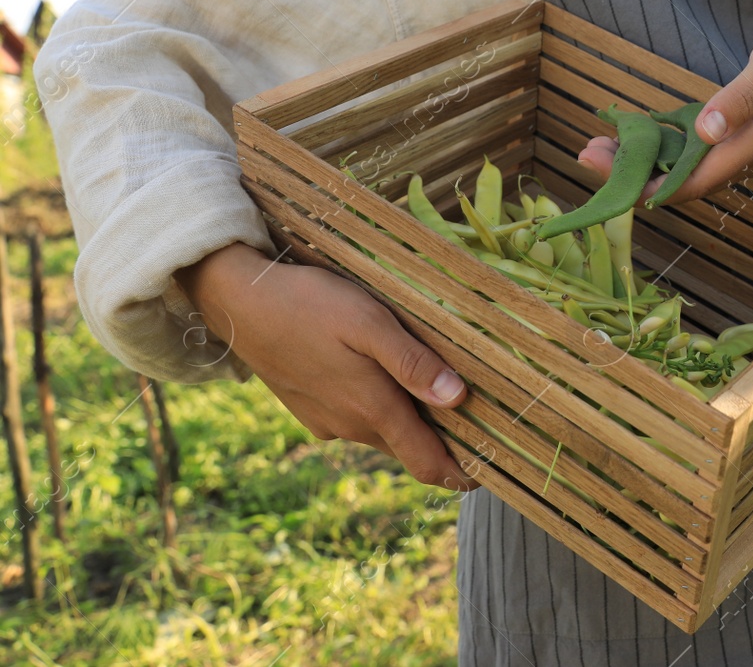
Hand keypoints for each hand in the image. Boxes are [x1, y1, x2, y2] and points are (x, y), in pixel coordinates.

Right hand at [176, 243, 478, 490]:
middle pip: (409, 447)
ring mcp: (327, 420)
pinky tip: (384, 376)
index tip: (493, 472)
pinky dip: (378, 407)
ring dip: (409, 421)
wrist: (237, 300)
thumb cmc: (310, 304)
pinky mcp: (309, 407)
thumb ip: (413, 364)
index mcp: (373, 410)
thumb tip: (459, 399)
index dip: (462, 474)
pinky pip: (355, 418)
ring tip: (438, 391)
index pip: (428, 464)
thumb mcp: (370, 323)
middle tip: (480, 419)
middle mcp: (351, 426)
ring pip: (382, 430)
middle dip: (443, 442)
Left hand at [577, 14, 752, 204]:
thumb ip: (741, 99)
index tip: (609, 174)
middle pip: (682, 181)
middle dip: (632, 174)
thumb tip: (706, 132)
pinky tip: (632, 136)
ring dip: (641, 162)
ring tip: (598, 146)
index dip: (649, 184)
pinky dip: (660, 148)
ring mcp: (741, 149)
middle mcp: (746, 157)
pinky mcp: (735, 136)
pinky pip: (692, 154)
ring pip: (683, 170)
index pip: (694, 181)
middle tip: (586, 154)